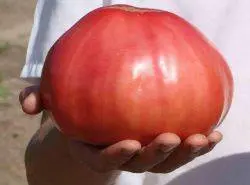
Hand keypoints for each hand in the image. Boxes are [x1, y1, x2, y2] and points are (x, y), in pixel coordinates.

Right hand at [20, 85, 222, 173]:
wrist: (94, 116)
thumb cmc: (75, 107)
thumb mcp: (54, 101)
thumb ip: (38, 99)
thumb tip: (26, 103)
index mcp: (95, 147)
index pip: (103, 158)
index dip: (115, 155)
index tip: (127, 143)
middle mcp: (121, 152)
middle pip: (139, 162)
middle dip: (156, 155)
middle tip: (170, 137)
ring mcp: (142, 150)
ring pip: (164, 160)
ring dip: (184, 153)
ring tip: (203, 138)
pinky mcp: (158, 143)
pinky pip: (180, 147)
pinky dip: (197, 143)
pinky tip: (213, 132)